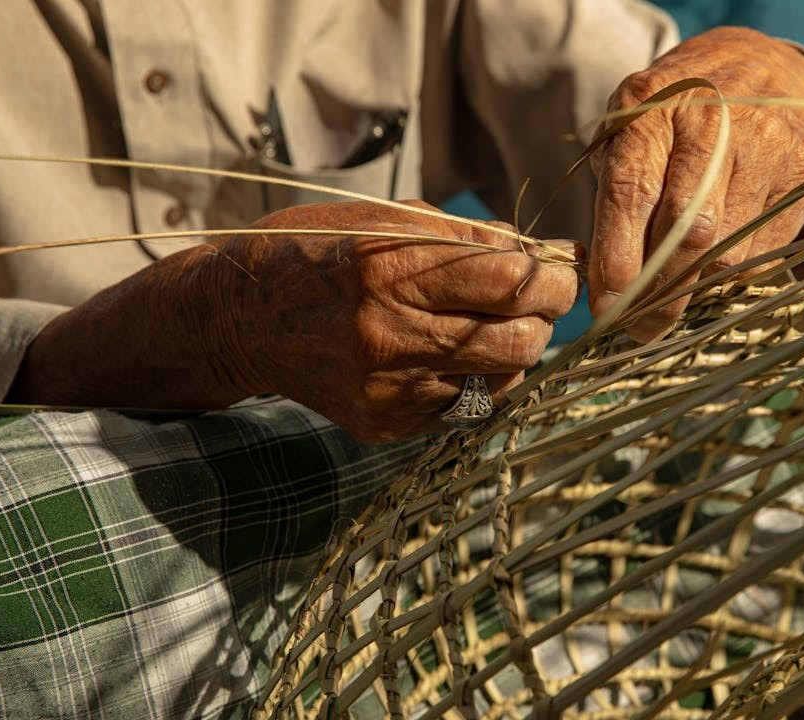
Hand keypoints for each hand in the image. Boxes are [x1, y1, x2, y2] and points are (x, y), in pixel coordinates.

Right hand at [211, 201, 577, 441]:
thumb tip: (545, 252)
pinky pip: (467, 408)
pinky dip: (478, 380)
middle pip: (520, 340)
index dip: (556, 278)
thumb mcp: (382, 221)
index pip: (511, 282)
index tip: (564, 272)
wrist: (239, 320)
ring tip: (491, 326)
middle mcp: (389, 335)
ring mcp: (387, 389)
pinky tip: (454, 357)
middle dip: (544, 319)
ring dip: (515, 352)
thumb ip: (465, 237)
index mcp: (388, 270)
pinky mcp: (384, 423)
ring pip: (502, 380)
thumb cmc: (317, 254)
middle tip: (539, 303)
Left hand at [589, 27, 803, 341]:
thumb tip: (605, 281)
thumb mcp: (629, 133)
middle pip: (688, 232)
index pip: (633, 195)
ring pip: (728, 252)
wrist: (761, 71)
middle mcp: (714, 123)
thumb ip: (614, 195)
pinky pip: (760, 255)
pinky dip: (730, 277)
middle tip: (640, 326)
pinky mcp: (801, 176)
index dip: (618, 259)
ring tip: (672, 299)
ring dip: (694, 291)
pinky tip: (711, 269)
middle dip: (660, 292)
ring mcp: (765, 148)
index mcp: (655, 108)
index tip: (605, 307)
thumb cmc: (674, 115)